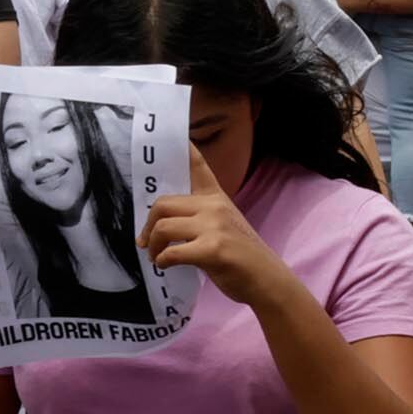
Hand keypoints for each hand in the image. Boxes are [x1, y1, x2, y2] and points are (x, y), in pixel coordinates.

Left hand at [142, 152, 287, 298]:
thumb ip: (199, 217)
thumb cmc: (242, 257)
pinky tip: (166, 265)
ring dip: (153, 246)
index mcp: (217, 197)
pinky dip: (162, 261)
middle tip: (146, 242)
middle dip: (148, 226)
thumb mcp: (224, 226)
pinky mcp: (212, 249)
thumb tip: (161, 223)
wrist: (266, 280)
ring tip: (156, 256)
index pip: (197, 165)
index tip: (172, 133)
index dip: (183, 148)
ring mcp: (214, 226)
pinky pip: (171, 252)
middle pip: (163, 204)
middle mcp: (215, 206)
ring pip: (162, 227)